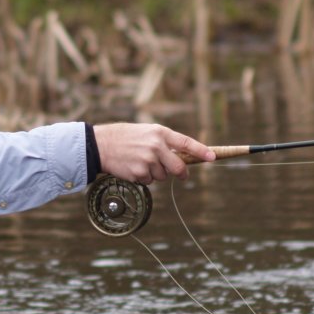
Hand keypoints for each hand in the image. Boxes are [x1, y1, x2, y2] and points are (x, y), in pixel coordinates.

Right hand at [92, 123, 214, 184]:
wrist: (101, 145)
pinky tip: (133, 167)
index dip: (201, 151)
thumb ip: (163, 142)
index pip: (185, 143)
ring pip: (163, 176)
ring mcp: (148, 160)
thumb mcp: (146, 132)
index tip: (212, 157)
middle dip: (181, 173)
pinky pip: (149, 181)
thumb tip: (181, 157)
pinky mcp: (139, 173)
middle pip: (178, 167)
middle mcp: (156, 146)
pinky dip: (143, 178)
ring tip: (141, 162)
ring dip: (156, 173)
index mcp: (159, 133)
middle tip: (182, 175)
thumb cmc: (125, 137)